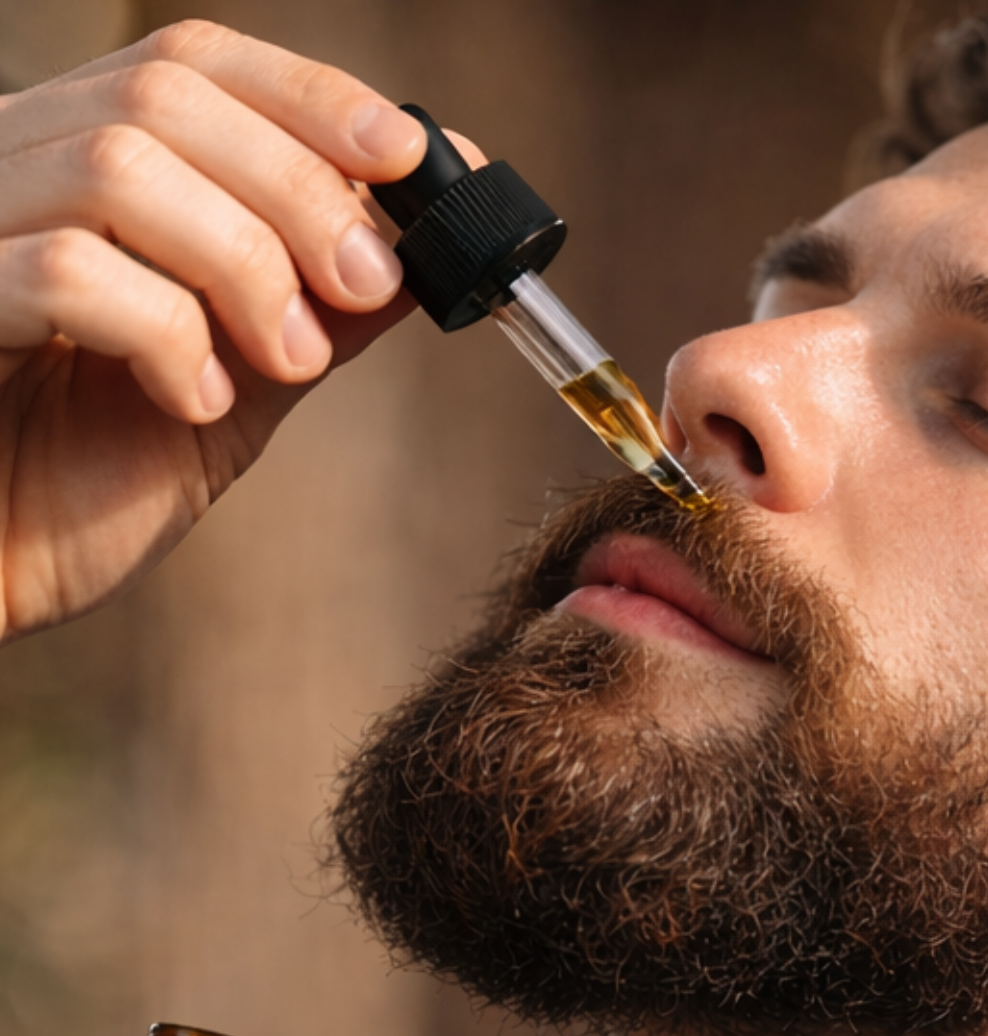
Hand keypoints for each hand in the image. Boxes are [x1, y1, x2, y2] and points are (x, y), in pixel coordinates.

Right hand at [0, 21, 428, 640]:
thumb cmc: (76, 493)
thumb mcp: (226, 396)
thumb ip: (307, 318)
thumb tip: (420, 254)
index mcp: (73, 165)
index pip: (189, 64)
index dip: (310, 98)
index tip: (410, 158)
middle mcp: (9, 167)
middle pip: (164, 96)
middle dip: (297, 187)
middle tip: (367, 283)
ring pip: (119, 166)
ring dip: (243, 261)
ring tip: (290, 359)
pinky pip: (63, 274)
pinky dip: (164, 333)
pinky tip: (194, 403)